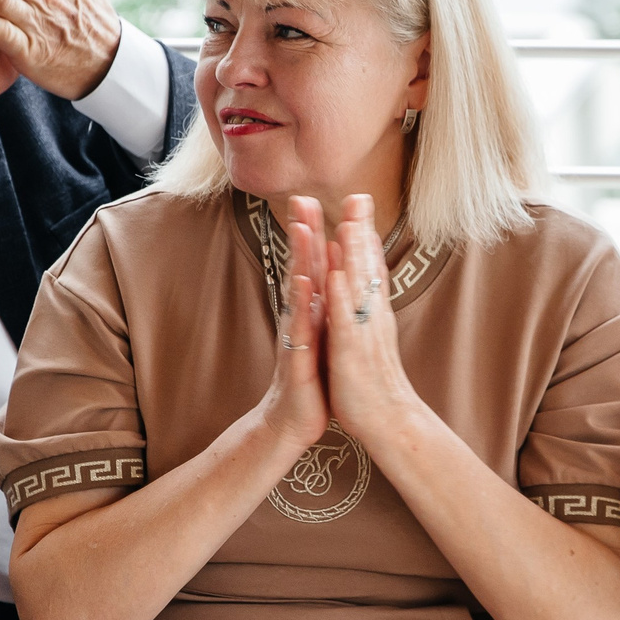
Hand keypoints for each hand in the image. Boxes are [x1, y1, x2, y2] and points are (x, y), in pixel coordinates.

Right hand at [256, 201, 330, 456]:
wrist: (293, 422)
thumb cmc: (309, 378)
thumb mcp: (318, 336)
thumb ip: (319, 306)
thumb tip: (327, 277)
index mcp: (310, 311)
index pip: (312, 265)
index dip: (313, 232)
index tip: (314, 198)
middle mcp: (299, 317)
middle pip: (301, 267)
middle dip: (302, 232)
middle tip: (301, 197)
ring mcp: (296, 335)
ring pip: (298, 291)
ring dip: (299, 259)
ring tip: (301, 227)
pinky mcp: (297, 357)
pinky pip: (300, 328)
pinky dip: (302, 304)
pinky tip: (302, 283)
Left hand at [312, 191, 425, 451]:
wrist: (387, 420)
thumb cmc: (372, 379)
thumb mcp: (366, 336)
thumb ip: (361, 306)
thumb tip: (351, 277)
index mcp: (372, 312)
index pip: (369, 266)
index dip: (365, 232)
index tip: (359, 199)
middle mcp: (372, 317)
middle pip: (367, 268)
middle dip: (361, 231)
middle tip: (359, 196)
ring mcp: (364, 333)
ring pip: (359, 288)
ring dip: (353, 257)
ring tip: (348, 224)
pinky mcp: (353, 354)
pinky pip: (346, 321)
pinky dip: (341, 298)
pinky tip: (335, 278)